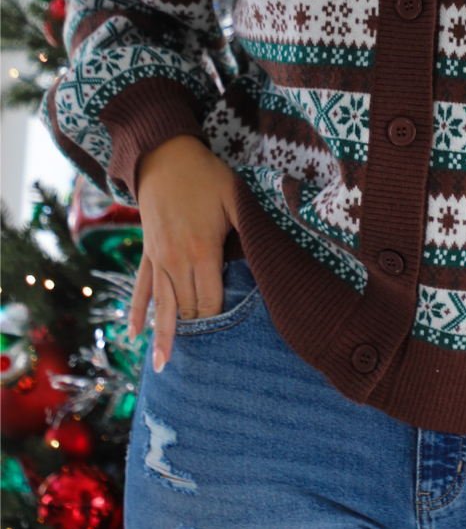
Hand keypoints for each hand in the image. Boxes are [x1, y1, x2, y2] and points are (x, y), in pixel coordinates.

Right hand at [127, 135, 238, 373]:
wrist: (164, 157)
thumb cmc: (206, 176)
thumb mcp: (235, 197)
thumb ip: (249, 229)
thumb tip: (267, 256)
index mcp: (201, 252)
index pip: (210, 301)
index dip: (218, 323)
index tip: (228, 347)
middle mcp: (176, 261)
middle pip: (187, 309)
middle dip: (194, 337)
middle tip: (203, 372)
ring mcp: (158, 258)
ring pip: (162, 305)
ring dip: (163, 336)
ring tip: (162, 367)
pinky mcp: (148, 252)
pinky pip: (141, 287)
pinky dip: (139, 311)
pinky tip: (135, 333)